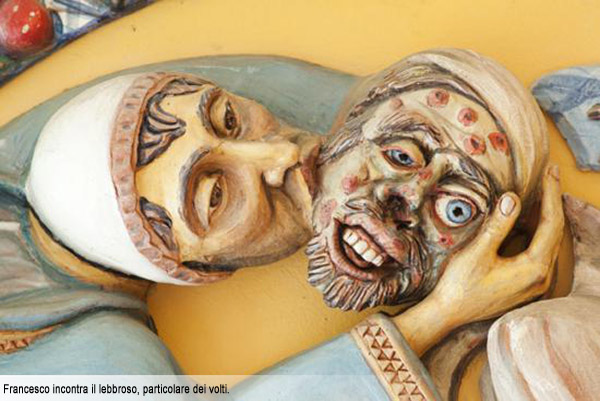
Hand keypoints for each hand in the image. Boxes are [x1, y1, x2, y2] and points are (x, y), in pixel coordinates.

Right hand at [394, 165, 563, 354]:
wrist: (448, 314)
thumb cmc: (460, 285)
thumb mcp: (478, 252)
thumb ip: (498, 225)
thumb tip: (513, 198)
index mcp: (533, 268)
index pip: (551, 224)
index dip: (551, 194)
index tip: (551, 171)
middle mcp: (541, 278)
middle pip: (555, 232)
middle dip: (553, 201)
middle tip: (552, 174)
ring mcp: (536, 284)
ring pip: (549, 242)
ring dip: (547, 216)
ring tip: (544, 192)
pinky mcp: (526, 285)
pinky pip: (540, 251)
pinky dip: (538, 231)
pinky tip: (530, 220)